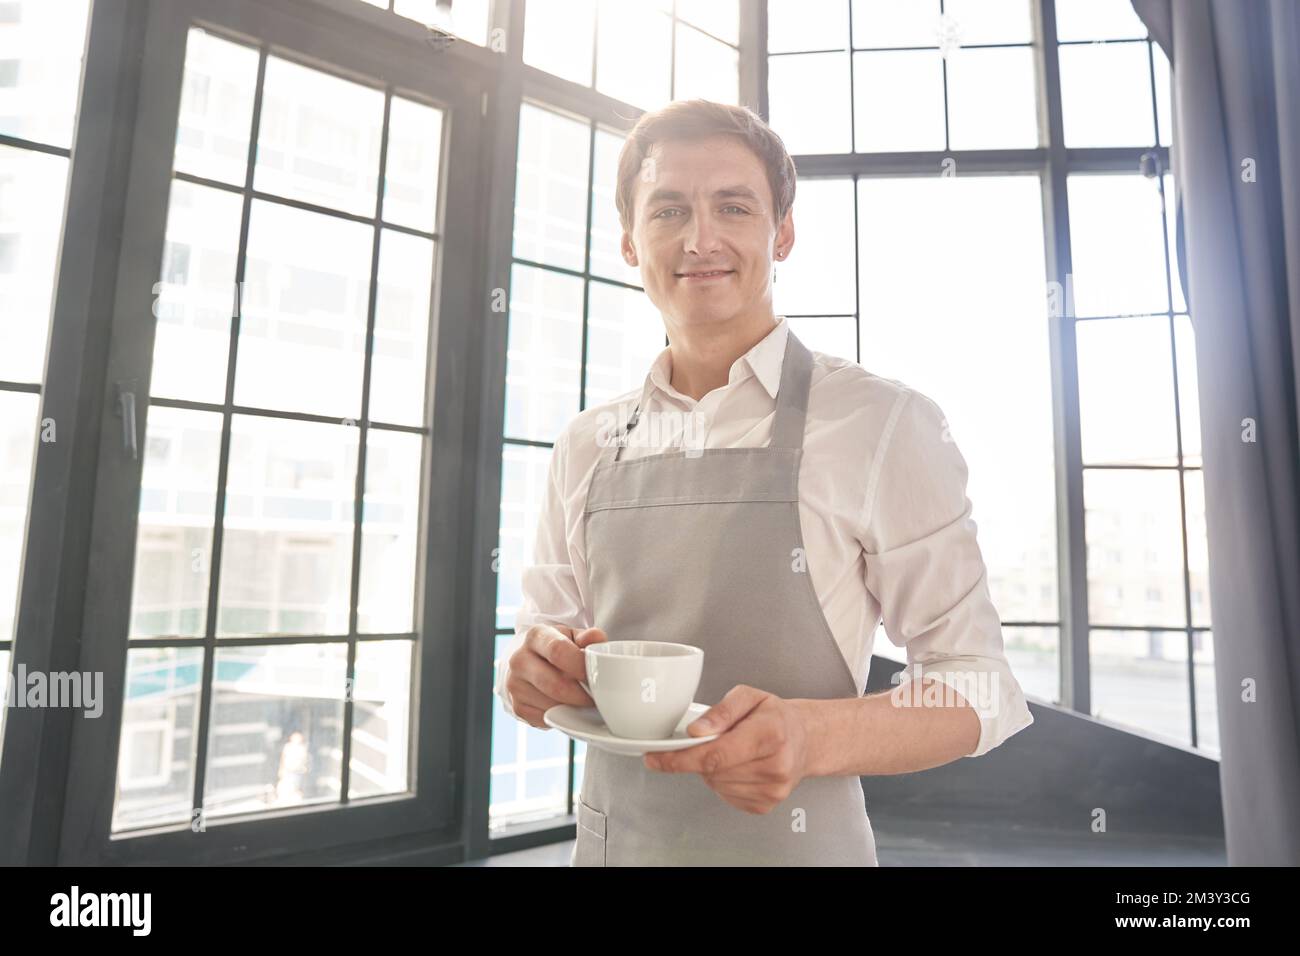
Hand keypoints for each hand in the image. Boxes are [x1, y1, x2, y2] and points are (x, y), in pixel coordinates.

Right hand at [504, 624, 606, 727]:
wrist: (529, 662)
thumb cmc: (557, 648)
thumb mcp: (572, 636)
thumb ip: (588, 637)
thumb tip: (597, 638)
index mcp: (536, 636)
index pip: (558, 651)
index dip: (580, 666)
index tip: (596, 676)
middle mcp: (520, 659)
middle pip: (555, 685)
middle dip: (581, 695)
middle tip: (597, 696)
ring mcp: (515, 685)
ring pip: (553, 705)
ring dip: (574, 708)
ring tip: (584, 700)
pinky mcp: (518, 707)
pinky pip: (547, 718)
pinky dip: (563, 717)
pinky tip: (569, 707)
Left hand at [642, 685, 815, 813]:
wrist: (805, 739)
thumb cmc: (774, 716)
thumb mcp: (748, 696)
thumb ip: (720, 711)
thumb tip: (696, 731)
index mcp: (770, 734)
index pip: (715, 755)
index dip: (679, 759)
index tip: (654, 758)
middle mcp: (776, 766)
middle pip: (712, 771)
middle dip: (697, 757)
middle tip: (705, 741)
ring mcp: (772, 790)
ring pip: (716, 785)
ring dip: (711, 769)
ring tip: (731, 750)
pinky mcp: (765, 805)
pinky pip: (726, 796)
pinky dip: (722, 781)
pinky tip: (737, 765)